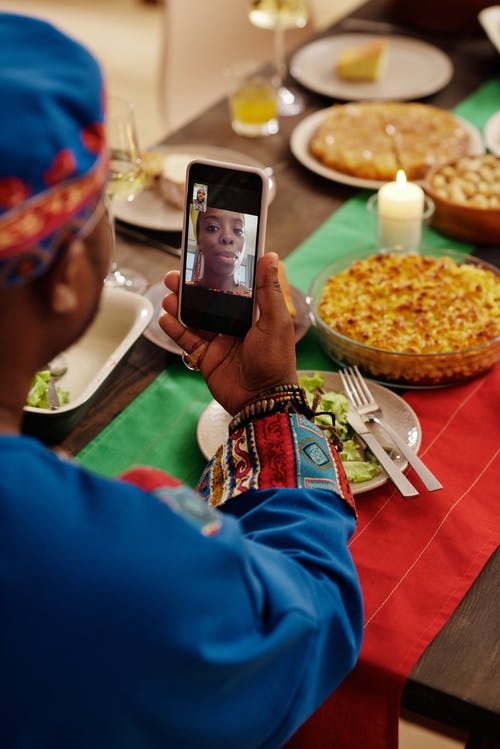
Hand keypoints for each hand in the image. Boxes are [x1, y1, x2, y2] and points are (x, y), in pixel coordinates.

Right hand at [159, 252, 297, 413]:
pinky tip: (165, 319)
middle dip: (190, 290)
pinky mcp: (207, 359)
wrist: (263, 399)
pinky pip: (189, 342)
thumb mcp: (275, 321)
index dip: (215, 276)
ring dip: (180, 307)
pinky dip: (176, 331)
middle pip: (208, 303)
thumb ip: (269, 289)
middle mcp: (235, 326)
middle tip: (173, 277)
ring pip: (195, 320)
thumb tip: (270, 256)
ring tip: (167, 296)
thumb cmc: (275, 359)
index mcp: (253, 315)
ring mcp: (219, 343)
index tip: (200, 261)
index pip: (231, 289)